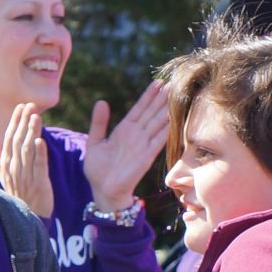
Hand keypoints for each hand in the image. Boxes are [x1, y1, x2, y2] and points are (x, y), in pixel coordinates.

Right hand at [0, 103, 53, 217]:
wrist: (26, 217)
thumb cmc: (16, 192)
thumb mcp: (3, 171)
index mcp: (5, 163)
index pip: (9, 138)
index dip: (15, 121)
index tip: (20, 106)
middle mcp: (13, 168)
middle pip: (18, 141)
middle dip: (23, 122)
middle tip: (30, 105)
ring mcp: (25, 176)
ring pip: (28, 150)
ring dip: (31, 132)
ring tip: (36, 116)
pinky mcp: (39, 184)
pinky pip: (38, 166)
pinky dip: (39, 154)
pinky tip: (41, 140)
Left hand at [82, 81, 169, 211]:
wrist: (103, 190)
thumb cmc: (98, 168)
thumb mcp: (94, 142)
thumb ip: (99, 123)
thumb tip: (101, 102)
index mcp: (123, 130)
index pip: (139, 109)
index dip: (148, 96)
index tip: (158, 82)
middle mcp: (136, 135)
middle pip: (151, 112)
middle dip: (162, 98)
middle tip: (174, 82)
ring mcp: (142, 144)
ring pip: (157, 122)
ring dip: (167, 109)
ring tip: (176, 94)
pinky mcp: (146, 156)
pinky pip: (159, 139)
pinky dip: (166, 129)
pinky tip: (173, 117)